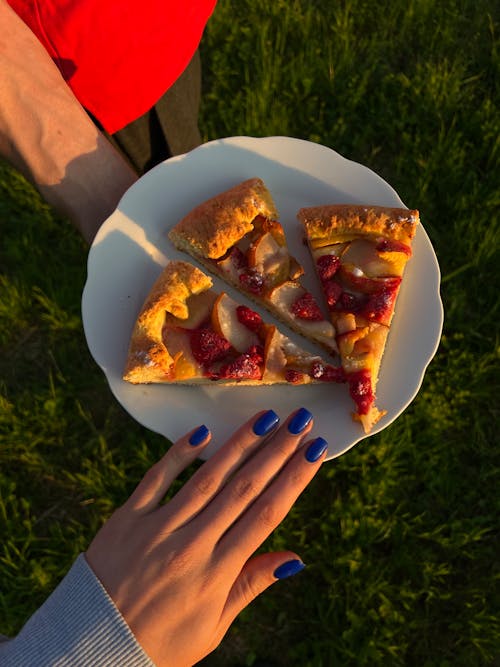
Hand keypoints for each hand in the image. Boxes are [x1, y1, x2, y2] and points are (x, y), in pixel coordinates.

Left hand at [86, 407, 327, 666]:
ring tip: (266, 417)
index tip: (315, 451)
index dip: (294, 479)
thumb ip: (251, 585)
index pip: (266, 515)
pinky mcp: (127, 519)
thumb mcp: (213, 627)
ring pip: (207, 477)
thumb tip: (295, 560)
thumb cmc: (160, 643)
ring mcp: (158, 528)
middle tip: (300, 421)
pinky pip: (156, 478)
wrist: (91, 649)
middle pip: (243, 488)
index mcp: (217, 573)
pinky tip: (203, 432)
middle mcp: (192, 545)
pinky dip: (179, 454)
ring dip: (239, 444)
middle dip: (276, 451)